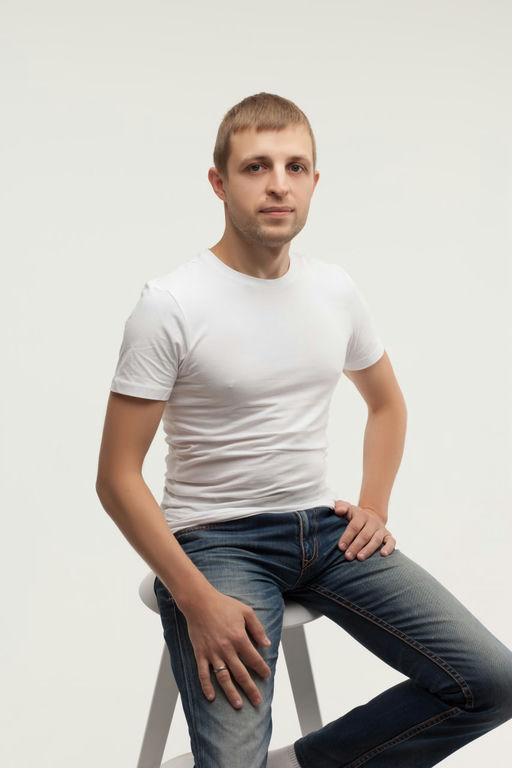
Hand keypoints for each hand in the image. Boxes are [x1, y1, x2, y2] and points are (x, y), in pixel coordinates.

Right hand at [181, 586, 271, 709]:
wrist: (199, 602)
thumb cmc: (223, 605)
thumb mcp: (246, 612)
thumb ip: (257, 629)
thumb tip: (267, 643)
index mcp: (239, 638)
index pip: (254, 659)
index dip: (262, 669)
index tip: (267, 676)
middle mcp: (226, 649)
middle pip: (241, 674)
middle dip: (250, 689)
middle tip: (257, 701)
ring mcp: (212, 653)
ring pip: (223, 678)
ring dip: (231, 693)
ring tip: (238, 705)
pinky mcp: (200, 654)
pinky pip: (203, 673)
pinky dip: (206, 686)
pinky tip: (211, 697)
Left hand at [334, 499, 395, 560]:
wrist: (370, 517)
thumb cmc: (354, 516)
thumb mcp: (347, 509)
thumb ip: (340, 506)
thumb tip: (338, 511)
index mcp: (362, 515)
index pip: (354, 526)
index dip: (347, 537)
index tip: (341, 547)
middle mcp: (373, 522)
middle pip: (365, 535)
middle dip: (356, 546)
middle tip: (348, 556)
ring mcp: (381, 529)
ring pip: (376, 540)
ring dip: (368, 550)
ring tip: (360, 558)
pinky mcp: (388, 536)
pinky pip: (391, 542)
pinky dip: (388, 548)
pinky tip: (383, 554)